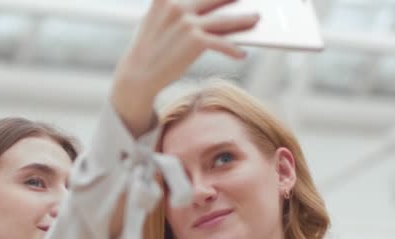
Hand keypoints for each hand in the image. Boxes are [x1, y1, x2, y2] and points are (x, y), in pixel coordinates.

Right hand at [111, 0, 259, 134]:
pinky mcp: (196, 41)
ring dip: (244, 20)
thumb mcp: (157, 19)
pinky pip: (222, 43)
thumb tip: (200, 10)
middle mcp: (178, 5)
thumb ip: (174, 8)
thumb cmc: (149, 49)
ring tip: (255, 19)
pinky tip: (241, 54)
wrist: (139, 74)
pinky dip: (233, 49)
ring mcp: (188, 22)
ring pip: (225, 20)